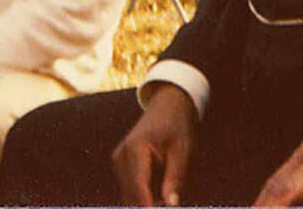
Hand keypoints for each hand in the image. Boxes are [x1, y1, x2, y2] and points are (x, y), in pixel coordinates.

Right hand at [111, 83, 197, 206]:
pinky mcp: (121, 165)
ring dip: (147, 202)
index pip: (139, 188)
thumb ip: (176, 178)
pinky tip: (161, 194)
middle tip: (170, 204)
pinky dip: (144, 197)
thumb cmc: (177, 124)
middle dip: (149, 206)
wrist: (168, 104)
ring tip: (168, 196)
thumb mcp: (182, 149)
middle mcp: (121, 156)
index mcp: (135, 149)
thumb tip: (171, 204)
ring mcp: (119, 161)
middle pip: (131, 196)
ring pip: (129, 196)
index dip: (149, 207)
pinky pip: (130, 190)